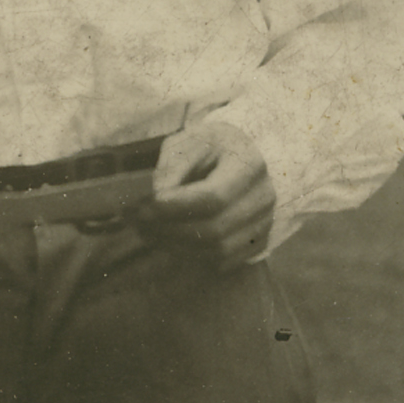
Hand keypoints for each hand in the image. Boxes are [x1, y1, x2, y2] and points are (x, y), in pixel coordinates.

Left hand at [138, 120, 274, 269]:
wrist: (245, 158)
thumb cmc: (213, 147)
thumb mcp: (191, 141)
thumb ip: (173, 165)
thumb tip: (159, 197)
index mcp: (249, 165)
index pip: (213, 197)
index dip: (176, 208)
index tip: (145, 207)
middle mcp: (263, 198)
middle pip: (215, 229)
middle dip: (171, 230)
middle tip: (139, 225)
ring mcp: (264, 223)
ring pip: (218, 250)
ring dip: (178, 247)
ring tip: (149, 234)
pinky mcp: (257, 242)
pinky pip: (223, 261)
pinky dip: (193, 256)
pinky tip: (169, 242)